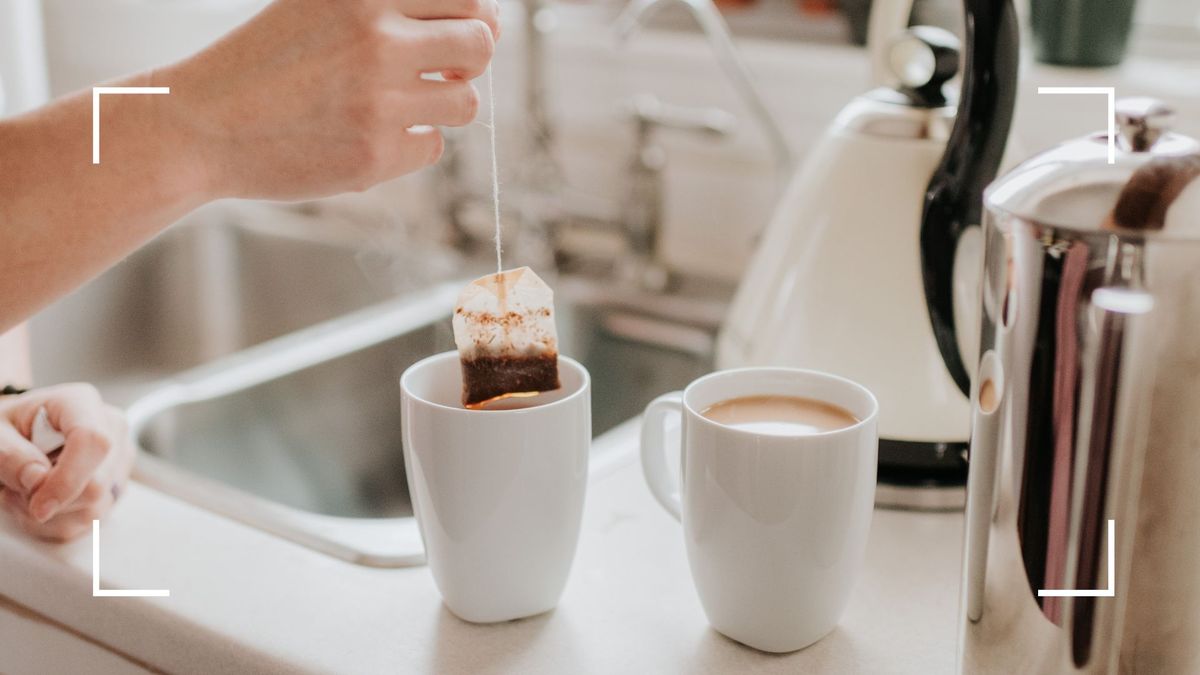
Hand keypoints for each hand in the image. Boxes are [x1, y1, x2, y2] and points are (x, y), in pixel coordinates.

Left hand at [0, 385, 133, 541]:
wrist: (18, 433)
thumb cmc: (8, 427)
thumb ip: (9, 455)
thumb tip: (37, 479)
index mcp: (79, 403)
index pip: (93, 442)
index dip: (68, 480)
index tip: (38, 506)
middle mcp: (110, 427)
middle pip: (97, 485)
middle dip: (52, 502)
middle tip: (15, 492)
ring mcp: (118, 457)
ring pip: (95, 509)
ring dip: (52, 515)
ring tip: (25, 494)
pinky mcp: (116, 484)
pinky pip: (91, 520)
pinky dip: (59, 521)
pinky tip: (43, 501)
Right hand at [163, 0, 500, 200]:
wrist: (201, 126)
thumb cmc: (265, 63)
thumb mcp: (318, 5)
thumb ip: (387, 7)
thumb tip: (483, 20)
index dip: (476, 18)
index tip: (460, 33)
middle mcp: (377, 42)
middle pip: (480, 46)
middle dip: (471, 60)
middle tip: (447, 70)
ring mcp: (379, 103)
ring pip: (465, 103)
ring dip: (445, 104)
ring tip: (402, 103)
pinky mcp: (374, 156)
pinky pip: (430, 148)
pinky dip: (410, 144)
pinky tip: (371, 135)